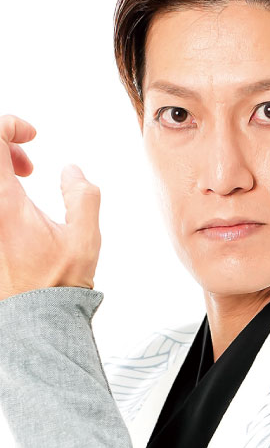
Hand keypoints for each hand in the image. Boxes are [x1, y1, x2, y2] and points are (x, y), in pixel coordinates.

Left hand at [0, 114, 101, 300]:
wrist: (34, 323)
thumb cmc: (57, 284)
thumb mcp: (83, 237)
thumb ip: (82, 195)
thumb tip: (70, 171)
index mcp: (3, 202)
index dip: (11, 125)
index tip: (33, 138)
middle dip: (5, 147)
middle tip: (28, 166)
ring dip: (2, 171)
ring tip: (22, 184)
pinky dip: (2, 192)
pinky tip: (15, 207)